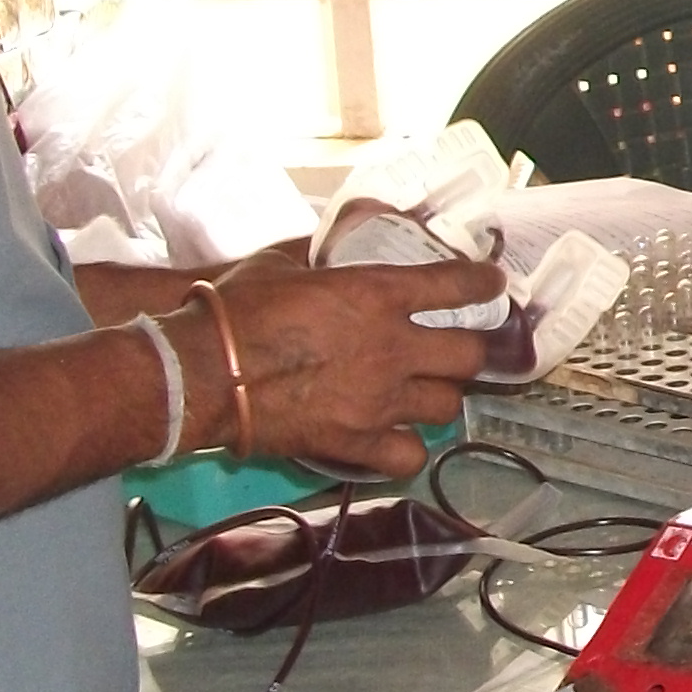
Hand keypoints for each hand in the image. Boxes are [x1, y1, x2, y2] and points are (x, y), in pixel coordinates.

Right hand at [215, 260, 497, 476]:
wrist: (200, 373)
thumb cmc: (235, 310)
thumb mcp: (283, 263)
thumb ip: (322, 252)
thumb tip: (340, 235)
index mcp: (377, 295)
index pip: (456, 284)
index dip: (482, 284)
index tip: (491, 285)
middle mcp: (392, 348)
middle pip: (468, 355)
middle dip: (468, 350)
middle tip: (453, 348)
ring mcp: (378, 401)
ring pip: (447, 405)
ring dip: (440, 396)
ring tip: (423, 392)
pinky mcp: (354, 443)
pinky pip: (410, 455)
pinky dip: (408, 448)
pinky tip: (396, 438)